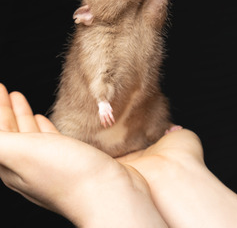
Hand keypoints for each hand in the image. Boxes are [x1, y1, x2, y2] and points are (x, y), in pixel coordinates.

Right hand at [0, 84, 236, 227]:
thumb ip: (158, 134)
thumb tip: (173, 127)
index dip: (39, 128)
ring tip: (2, 90)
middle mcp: (42, 170)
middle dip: (15, 116)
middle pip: (19, 138)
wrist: (123, 194)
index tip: (38, 114)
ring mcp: (24, 166)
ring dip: (2, 110)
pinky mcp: (12, 156)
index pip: (45, 144)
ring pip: (3, 131)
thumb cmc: (144, 177)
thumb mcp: (149, 146)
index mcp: (66, 167)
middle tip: (11, 96)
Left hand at [0, 84, 166, 227]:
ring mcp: (52, 165)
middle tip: (6, 91)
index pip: (0, 133)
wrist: (113, 194)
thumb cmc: (68, 175)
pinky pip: (51, 139)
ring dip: (23, 116)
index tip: (0, 87)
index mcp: (14, 166)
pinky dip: (43, 126)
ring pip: (30, 136)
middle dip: (7, 111)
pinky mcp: (74, 161)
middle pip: (13, 134)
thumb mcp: (22, 152)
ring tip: (19, 99)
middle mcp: (30, 167)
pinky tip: (44, 119)